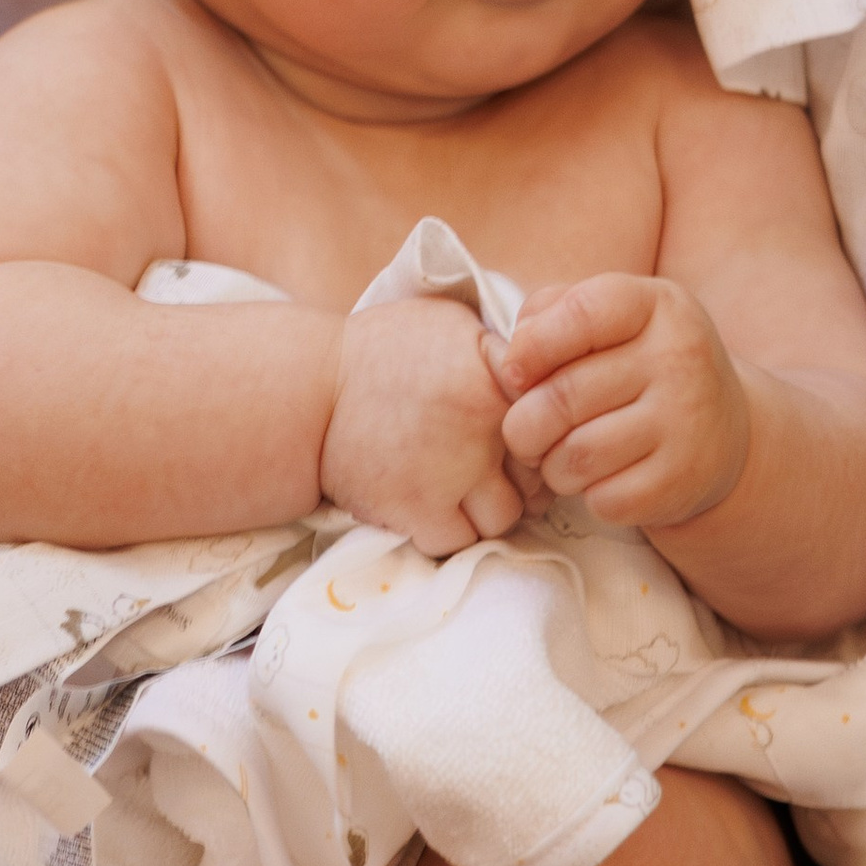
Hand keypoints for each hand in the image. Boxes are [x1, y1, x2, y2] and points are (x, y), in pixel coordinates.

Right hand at [319, 296, 524, 554]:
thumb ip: (502, 345)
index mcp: (497, 378)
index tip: (526, 435)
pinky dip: (452, 532)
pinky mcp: (418, 511)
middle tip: (500, 472)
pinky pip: (460, 541)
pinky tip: (437, 509)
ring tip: (468, 494)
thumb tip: (547, 362)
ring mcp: (452, 474)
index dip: (547, 433)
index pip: (557, 421)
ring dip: (491, 511)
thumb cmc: (380, 350)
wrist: (308, 391)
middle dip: (527, 479)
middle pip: (541, 476)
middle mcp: (484, 428)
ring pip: (507, 518)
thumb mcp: (449, 323)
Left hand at [494, 275, 750, 528]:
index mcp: (658, 305)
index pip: (581, 313)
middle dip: (524, 424)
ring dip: (550, 465)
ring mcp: (687, 421)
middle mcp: (680, 357)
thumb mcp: (611, 321)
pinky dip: (587, 495)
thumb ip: (552, 313)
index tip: (513, 374)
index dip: (531, 346)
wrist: (723, 429)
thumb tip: (513, 357)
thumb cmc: (641, 367)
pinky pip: (603, 498)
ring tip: (561, 457)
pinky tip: (601, 479)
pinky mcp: (683, 479)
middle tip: (525, 433)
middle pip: (563, 396)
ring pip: (575, 456)